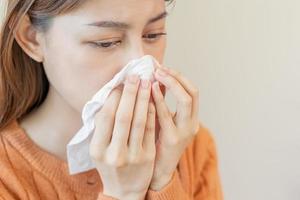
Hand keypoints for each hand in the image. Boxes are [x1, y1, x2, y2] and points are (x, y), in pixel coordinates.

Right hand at [89, 75, 155, 199]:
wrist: (124, 191)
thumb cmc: (109, 164)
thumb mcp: (97, 149)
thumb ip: (101, 127)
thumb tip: (111, 96)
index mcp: (97, 150)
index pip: (106, 117)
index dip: (114, 97)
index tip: (120, 83)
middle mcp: (115, 153)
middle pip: (124, 117)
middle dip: (130, 93)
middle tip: (135, 76)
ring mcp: (133, 156)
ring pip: (140, 121)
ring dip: (144, 99)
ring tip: (146, 82)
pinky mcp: (148, 157)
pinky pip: (151, 130)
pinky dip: (152, 112)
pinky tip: (154, 99)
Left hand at [149, 66, 199, 189]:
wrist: (158, 170)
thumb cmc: (158, 141)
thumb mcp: (164, 120)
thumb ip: (162, 101)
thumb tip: (155, 78)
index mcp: (192, 118)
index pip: (193, 91)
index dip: (180, 77)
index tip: (164, 68)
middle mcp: (192, 123)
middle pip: (193, 93)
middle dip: (177, 78)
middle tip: (160, 69)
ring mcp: (185, 132)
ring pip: (185, 100)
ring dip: (170, 84)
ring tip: (155, 75)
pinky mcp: (172, 139)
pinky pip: (167, 114)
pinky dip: (159, 100)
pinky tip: (149, 91)